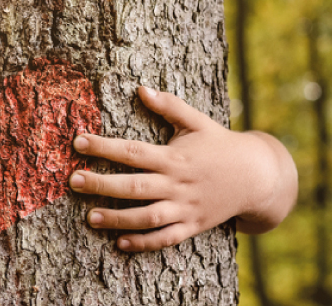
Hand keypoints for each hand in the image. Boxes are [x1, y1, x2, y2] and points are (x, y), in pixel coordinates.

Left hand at [68, 86, 296, 251]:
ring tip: (90, 217)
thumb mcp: (198, 122)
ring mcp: (186, 208)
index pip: (133, 151)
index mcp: (175, 157)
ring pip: (148, 217)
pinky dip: (144, 243)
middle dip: (102, 184)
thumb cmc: (220, 145)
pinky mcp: (193, 226)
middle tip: (73, 181)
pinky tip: (120, 242)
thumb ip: (169, 106)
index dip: (104, 146)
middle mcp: (178, 184)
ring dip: (118, 219)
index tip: (78, 142)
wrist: (258, 177)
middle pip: (135, 186)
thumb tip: (142, 88)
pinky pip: (166, 238)